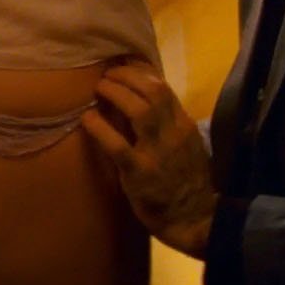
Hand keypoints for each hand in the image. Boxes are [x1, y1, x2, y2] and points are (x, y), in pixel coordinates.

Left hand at [81, 62, 219, 257]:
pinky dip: (100, 127)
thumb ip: (170, 125)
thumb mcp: (188, 146)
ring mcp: (157, 152)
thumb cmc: (189, 183)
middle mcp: (173, 132)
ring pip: (137, 108)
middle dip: (125, 76)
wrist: (197, 219)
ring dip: (114, 92)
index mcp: (184, 125)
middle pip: (151, 90)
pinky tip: (88, 118)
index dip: (140, 72)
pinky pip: (117, 144)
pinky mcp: (140, 172)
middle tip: (107, 75)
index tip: (123, 65)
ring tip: (99, 88)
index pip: (163, 88)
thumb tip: (145, 103)